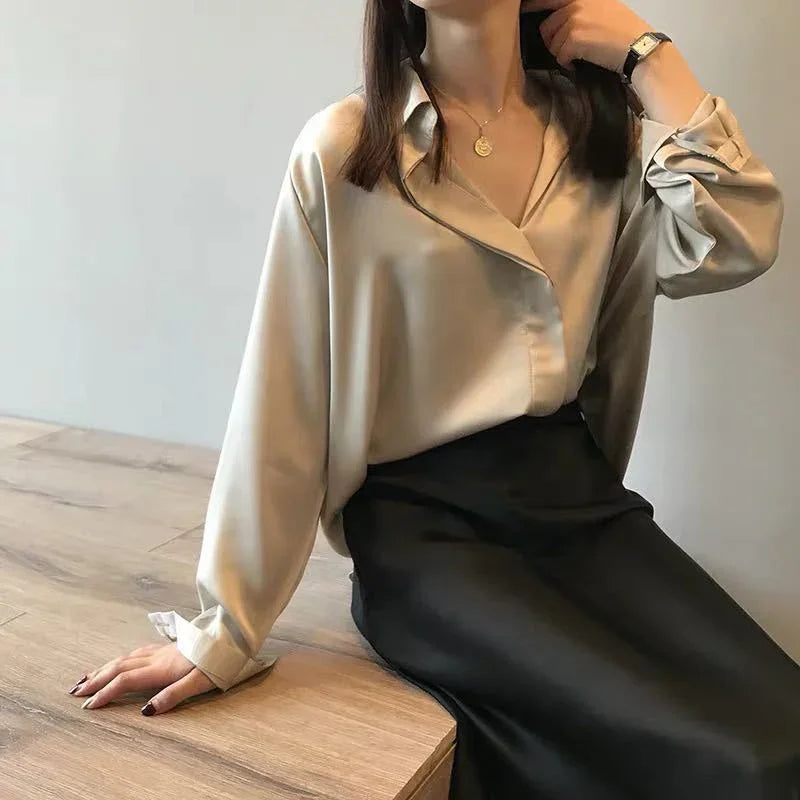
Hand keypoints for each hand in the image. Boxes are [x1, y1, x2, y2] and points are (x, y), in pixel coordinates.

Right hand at [68, 642, 216, 714]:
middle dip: (96, 680)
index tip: (88, 706)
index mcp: (162, 668)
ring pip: (126, 657)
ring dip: (105, 668)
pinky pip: (136, 652)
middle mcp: (157, 657)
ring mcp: (162, 650)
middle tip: (75, 692)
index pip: (126, 681)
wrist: (230, 637)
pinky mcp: (168, 646)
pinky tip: (120, 661)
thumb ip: (173, 695)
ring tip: (88, 677)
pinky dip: (121, 659)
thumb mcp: (199, 683)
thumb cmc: (218, 662)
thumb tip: (146, 712)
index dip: (105, 693)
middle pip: (120, 666)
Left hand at [521, 0, 653, 73]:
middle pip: (546, 26)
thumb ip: (581, 8)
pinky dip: (568, 64)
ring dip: (562, 54)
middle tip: (565, 50)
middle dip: (552, 42)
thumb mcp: (603, 8)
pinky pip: (560, 56)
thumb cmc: (624, 31)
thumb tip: (562, 17)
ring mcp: (573, 19)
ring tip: (578, 56)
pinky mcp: (573, 38)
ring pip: (552, 43)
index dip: (532, 5)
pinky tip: (579, 64)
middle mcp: (576, 3)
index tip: (524, 10)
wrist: (638, 46)